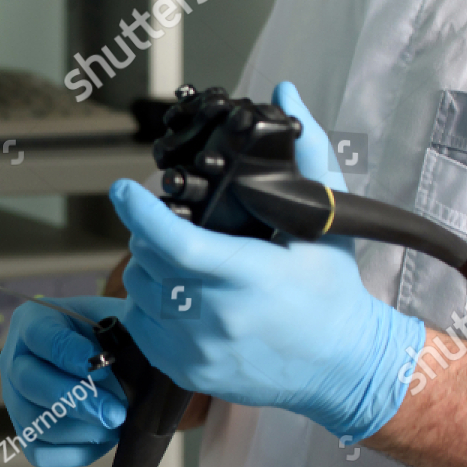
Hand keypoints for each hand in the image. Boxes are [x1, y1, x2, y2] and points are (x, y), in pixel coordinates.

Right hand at [0, 296, 128, 466]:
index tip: (105, 365)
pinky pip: (42, 454)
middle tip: (117, 413)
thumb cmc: (118, 337)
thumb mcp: (123, 320)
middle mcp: (16, 361)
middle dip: (77, 400)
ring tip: (117, 426)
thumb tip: (139, 353)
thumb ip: (128, 329)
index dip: (68, 352)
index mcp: (34, 321)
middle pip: (29, 382)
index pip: (39, 335)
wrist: (119, 364)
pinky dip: (76, 452)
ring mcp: (17, 401)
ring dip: (81, 430)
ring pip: (34, 423)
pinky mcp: (28, 435)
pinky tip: (104, 437)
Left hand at [107, 82, 423, 441]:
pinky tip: (179, 294)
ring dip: (148, 268)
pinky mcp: (185, 372)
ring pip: (139, 291)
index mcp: (250, 276)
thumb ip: (305, 154)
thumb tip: (285, 94)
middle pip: (147, 261)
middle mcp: (218, 317)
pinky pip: (141, 326)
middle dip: (149, 235)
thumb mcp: (326, 220)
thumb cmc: (333, 289)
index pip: (177, 243)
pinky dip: (151, 304)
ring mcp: (198, 349)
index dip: (141, 212)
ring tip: (178, 259)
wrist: (342, 367)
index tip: (124, 188)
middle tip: (169, 225)